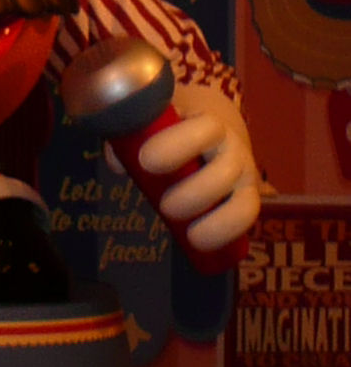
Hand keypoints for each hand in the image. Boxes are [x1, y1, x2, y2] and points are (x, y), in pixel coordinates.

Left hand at [135, 81, 260, 254]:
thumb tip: (119, 165)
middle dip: (196, 193)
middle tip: (165, 208)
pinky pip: (246, 218)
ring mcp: (243, 175)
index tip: (146, 161)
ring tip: (189, 234)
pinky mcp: (246, 198)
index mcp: (207, 123)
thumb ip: (131, 138)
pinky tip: (203, 244)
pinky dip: (227, 233)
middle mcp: (231, 149)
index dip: (178, 145)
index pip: (206, 129)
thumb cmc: (169, 128)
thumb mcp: (150, 125)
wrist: (207, 125)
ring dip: (215, 220)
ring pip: (244, 199)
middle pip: (226, 169)